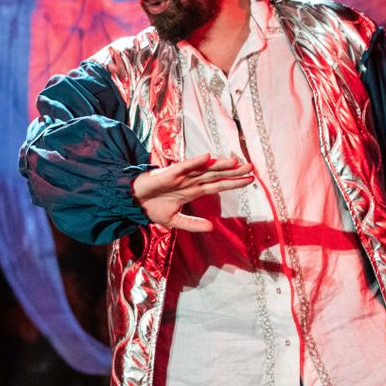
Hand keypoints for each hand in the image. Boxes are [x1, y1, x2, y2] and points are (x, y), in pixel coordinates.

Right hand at [131, 153, 253, 232]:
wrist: (133, 201)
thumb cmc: (152, 207)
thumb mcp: (175, 220)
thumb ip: (193, 224)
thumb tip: (212, 228)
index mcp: (194, 190)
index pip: (218, 185)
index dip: (233, 183)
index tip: (250, 180)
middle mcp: (191, 181)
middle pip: (216, 175)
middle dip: (234, 172)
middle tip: (252, 167)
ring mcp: (182, 176)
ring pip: (205, 169)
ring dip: (220, 165)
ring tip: (236, 162)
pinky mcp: (170, 173)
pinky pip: (185, 166)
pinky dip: (196, 162)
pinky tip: (207, 157)